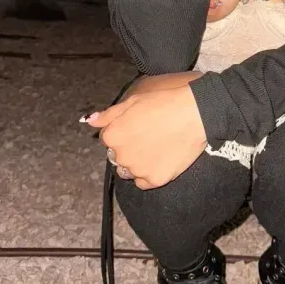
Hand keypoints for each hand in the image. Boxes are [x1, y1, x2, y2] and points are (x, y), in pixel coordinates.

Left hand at [85, 84, 206, 189]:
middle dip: (128, 148)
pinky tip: (161, 158)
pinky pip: (143, 182)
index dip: (123, 131)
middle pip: (118, 156)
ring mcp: (137, 170)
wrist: (194, 114)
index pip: (108, 139)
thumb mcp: (132, 101)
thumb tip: (90, 121)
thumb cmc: (164, 103)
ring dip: (137, 162)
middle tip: (149, 136)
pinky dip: (149, 173)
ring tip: (156, 147)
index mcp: (112, 136)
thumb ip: (108, 115)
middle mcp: (120, 156)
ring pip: (129, 170)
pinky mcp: (154, 180)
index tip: (138, 126)